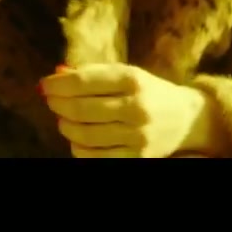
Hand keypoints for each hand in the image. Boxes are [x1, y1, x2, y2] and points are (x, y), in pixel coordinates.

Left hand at [40, 63, 205, 157]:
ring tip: (62, 119)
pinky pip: (95, 157)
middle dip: (58, 104)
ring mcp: (137, 136)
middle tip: (50, 101)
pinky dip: (78, 148)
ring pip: (84, 135)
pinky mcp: (137, 158)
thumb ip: (93, 74)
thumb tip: (56, 75)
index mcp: (133, 80)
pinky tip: (76, 139)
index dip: (58, 84)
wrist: (186, 119)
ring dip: (65, 126)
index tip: (44, 85)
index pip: (84, 81)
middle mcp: (136, 107)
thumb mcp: (127, 74)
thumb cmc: (148, 92)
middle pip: (81, 109)